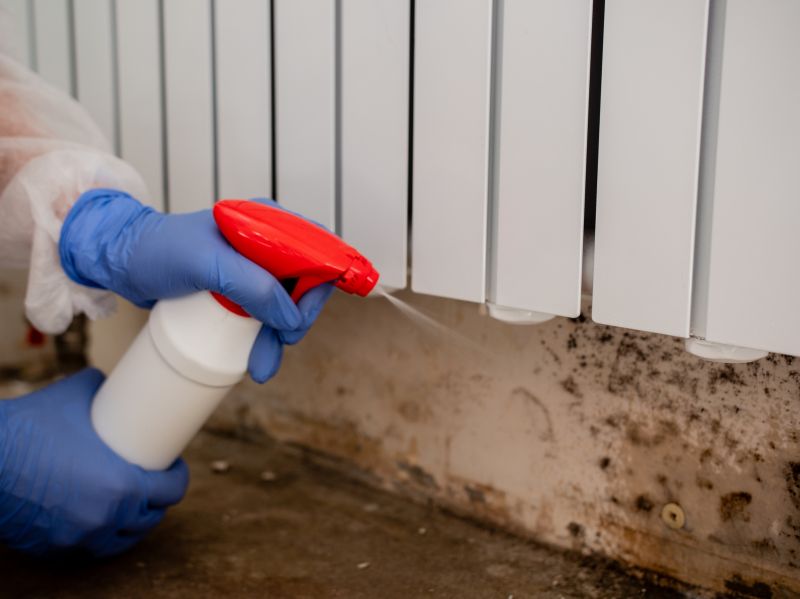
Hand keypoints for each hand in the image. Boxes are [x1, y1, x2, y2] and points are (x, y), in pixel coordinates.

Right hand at [0, 369, 188, 556]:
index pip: (169, 491)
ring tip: (134, 502)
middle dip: (157, 500)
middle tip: (154, 479)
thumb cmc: (27, 429)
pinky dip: (101, 535)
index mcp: (121, 487)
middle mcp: (104, 519)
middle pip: (149, 518)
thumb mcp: (75, 396)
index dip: (177, 477)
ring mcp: (78, 537)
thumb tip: (112, 381)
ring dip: (132, 522)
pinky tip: (104, 522)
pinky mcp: (53, 547)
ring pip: (121, 539)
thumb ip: (101, 388)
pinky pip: (88, 547)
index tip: (174, 465)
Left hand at [59, 190, 333, 382]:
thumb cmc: (156, 249)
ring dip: (280, 338)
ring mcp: (252, 269)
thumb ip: (252, 284)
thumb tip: (290, 316)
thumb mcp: (206, 264)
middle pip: (305, 284)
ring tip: (262, 366)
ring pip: (285, 307)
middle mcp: (266, 243)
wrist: (116, 261)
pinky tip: (255, 359)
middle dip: (297, 319)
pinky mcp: (237, 290)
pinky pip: (263, 317)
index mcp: (267, 222)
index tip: (303, 314)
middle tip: (282, 342)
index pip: (316, 249)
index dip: (321, 281)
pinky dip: (264, 339)